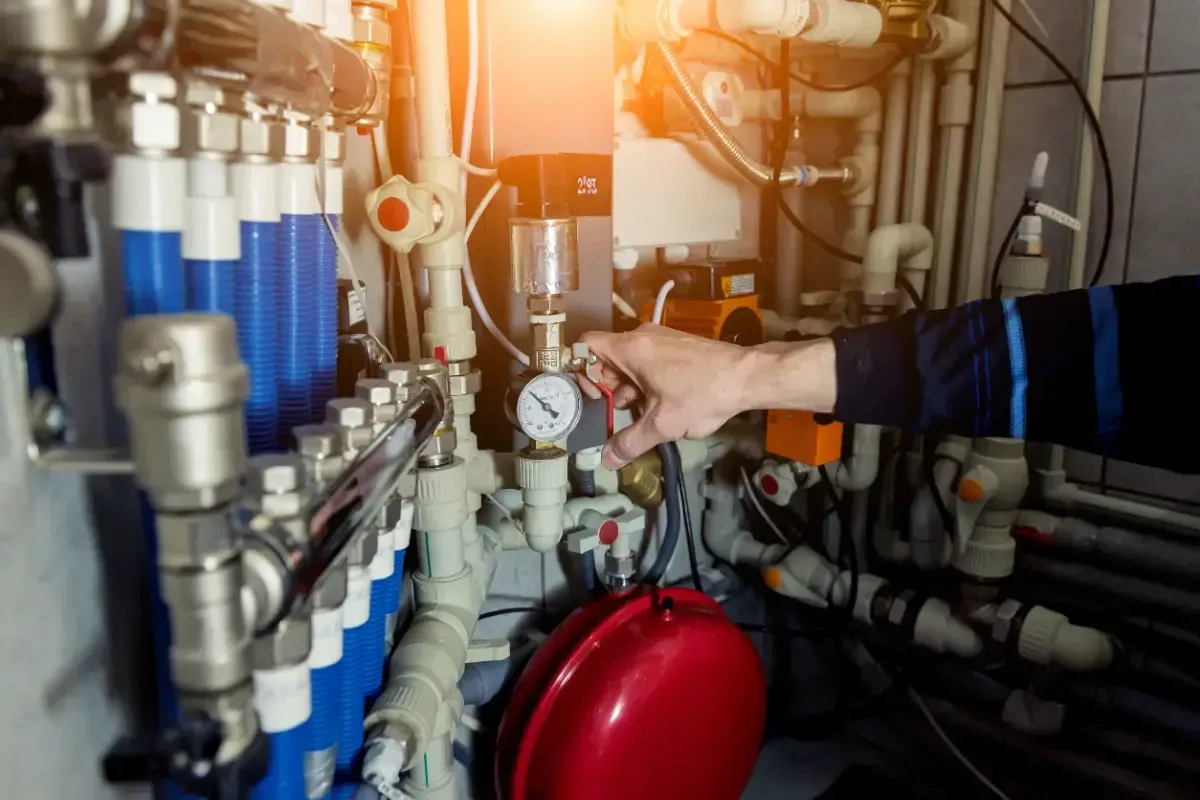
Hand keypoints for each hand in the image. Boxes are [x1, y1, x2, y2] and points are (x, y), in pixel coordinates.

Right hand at [579, 324, 756, 468]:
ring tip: (643, 413)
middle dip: (608, 387)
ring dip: (629, 389)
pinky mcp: (675, 346)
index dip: (579, 370)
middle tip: (618, 412)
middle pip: (606, 358)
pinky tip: (660, 404)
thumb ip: (630, 442)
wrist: (747, 376)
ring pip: (629, 363)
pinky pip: (647, 361)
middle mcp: (641, 337)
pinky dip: (646, 382)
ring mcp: (660, 339)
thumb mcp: (662, 424)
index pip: (585, 344)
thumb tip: (609, 460)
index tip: (591, 395)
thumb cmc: (703, 393)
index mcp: (630, 348)